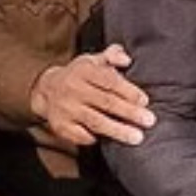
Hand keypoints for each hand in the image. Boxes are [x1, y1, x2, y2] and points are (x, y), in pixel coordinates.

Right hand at [30, 43, 155, 145]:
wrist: (47, 89)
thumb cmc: (80, 74)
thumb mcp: (94, 60)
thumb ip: (113, 55)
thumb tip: (126, 59)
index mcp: (84, 71)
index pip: (109, 81)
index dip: (128, 91)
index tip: (144, 101)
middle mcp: (74, 89)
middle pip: (105, 102)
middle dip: (129, 113)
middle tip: (149, 121)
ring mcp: (66, 109)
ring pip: (95, 121)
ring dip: (118, 130)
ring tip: (137, 137)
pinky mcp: (60, 126)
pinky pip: (80, 135)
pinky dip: (94, 138)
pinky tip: (109, 140)